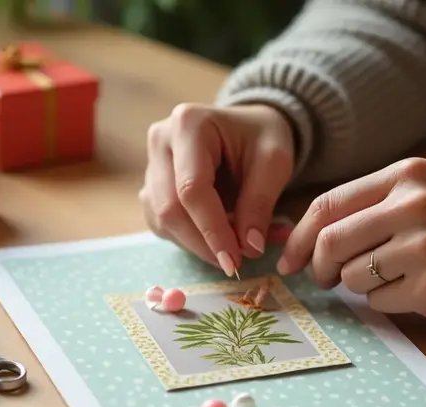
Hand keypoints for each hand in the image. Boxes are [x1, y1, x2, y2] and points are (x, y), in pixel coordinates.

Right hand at [139, 103, 294, 275]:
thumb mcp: (275, 162)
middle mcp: (160, 142)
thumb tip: (249, 248)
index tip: (235, 261)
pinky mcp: (151, 187)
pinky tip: (217, 236)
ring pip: (162, 221)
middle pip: (170, 208)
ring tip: (233, 247)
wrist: (249, 127)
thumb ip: (259, 203)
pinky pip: (162, 224)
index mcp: (188, 125)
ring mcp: (150, 165)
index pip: (191, 189)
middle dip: (202, 243)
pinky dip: (189, 239)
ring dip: (196, 244)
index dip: (212, 230)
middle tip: (235, 263)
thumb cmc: (262, 137)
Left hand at [278, 158, 425, 317]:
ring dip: (362, 285)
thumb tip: (308, 238)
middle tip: (326, 279)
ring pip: (356, 278)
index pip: (327, 205)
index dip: (300, 237)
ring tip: (396, 276)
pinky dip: (391, 302)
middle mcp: (414, 207)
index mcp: (407, 175)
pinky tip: (422, 289)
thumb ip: (374, 203)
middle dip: (320, 268)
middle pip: (331, 244)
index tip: (290, 259)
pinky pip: (384, 303)